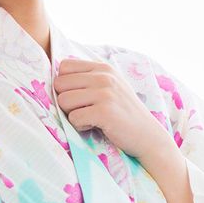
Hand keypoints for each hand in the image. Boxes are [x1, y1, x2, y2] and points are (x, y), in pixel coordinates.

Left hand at [53, 56, 175, 164]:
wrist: (147, 135)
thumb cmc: (123, 113)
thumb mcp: (110, 86)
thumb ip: (88, 78)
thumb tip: (56, 77)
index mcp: (103, 68)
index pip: (64, 67)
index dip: (66, 85)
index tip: (80, 97)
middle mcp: (104, 76)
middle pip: (59, 84)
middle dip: (67, 101)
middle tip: (84, 110)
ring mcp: (105, 93)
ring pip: (63, 101)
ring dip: (72, 114)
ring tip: (90, 118)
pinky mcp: (104, 112)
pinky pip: (73, 118)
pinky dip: (80, 126)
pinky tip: (95, 126)